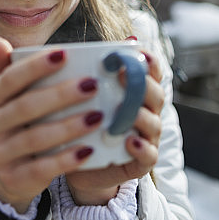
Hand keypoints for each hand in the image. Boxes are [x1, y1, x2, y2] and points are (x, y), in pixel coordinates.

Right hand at [0, 37, 102, 212]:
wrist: (15, 171)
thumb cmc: (25, 121)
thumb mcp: (18, 95)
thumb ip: (14, 68)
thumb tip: (0, 40)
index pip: (9, 78)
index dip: (35, 66)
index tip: (65, 54)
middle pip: (25, 107)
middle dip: (60, 95)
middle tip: (92, 84)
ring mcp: (0, 154)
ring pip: (35, 138)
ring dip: (68, 126)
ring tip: (98, 116)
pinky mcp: (15, 178)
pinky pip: (42, 168)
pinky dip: (66, 159)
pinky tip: (89, 149)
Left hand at [64, 48, 164, 204]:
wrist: (81, 167)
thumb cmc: (82, 128)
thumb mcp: (82, 102)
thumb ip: (82, 80)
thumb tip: (63, 51)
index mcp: (135, 94)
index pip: (151, 73)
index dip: (148, 62)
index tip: (137, 51)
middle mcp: (146, 113)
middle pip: (155, 95)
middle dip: (142, 84)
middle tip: (122, 75)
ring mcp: (146, 138)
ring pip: (154, 123)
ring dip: (141, 116)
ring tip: (128, 112)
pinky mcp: (141, 163)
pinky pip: (149, 155)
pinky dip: (142, 148)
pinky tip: (130, 141)